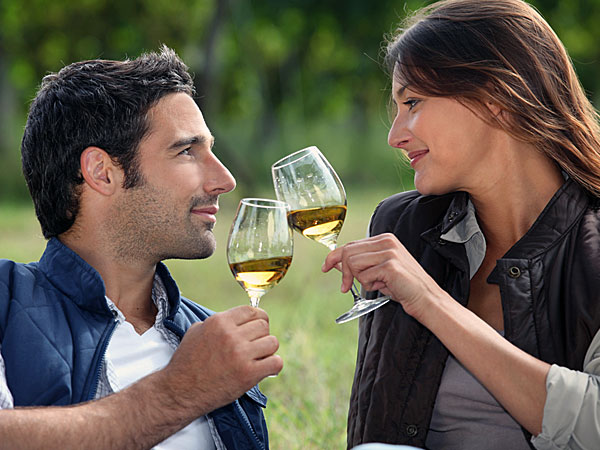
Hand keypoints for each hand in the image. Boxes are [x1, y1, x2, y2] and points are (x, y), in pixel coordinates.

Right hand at [162, 306, 281, 415]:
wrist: (180, 391)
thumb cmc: (187, 361)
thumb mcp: (197, 331)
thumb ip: (219, 322)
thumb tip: (238, 319)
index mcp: (219, 322)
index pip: (252, 310)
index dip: (258, 318)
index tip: (257, 328)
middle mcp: (231, 335)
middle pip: (264, 325)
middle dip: (262, 335)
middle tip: (254, 346)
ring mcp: (240, 354)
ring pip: (273, 342)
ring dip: (268, 351)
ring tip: (258, 358)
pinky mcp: (248, 374)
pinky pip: (276, 362)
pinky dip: (273, 366)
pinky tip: (265, 369)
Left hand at [321, 233, 443, 319]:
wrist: (425, 298)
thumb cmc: (402, 286)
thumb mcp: (377, 271)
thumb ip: (358, 263)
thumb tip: (335, 262)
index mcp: (384, 239)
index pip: (351, 244)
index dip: (334, 256)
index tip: (326, 266)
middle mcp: (386, 241)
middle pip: (348, 252)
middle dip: (343, 272)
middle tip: (345, 287)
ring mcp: (388, 252)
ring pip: (353, 264)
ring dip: (361, 279)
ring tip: (378, 283)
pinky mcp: (389, 265)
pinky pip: (364, 276)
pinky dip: (370, 285)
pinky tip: (384, 286)